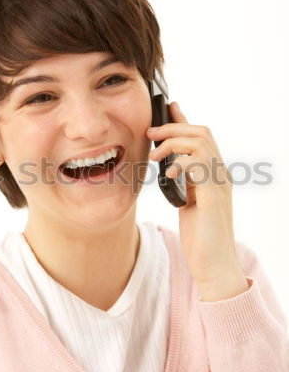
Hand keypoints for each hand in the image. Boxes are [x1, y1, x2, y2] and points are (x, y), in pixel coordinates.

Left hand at [147, 102, 248, 300]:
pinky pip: (198, 166)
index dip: (184, 120)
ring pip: (200, 143)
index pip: (201, 138)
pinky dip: (180, 164)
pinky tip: (168, 175)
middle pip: (201, 133)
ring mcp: (219, 184)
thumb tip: (171, 167)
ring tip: (155, 156)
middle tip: (151, 133)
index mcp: (214, 174)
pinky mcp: (213, 197)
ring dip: (173, 144)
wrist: (214, 265)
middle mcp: (220, 174)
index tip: (168, 107)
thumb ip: (185, 182)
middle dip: (173, 128)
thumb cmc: (201, 236)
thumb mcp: (189, 202)